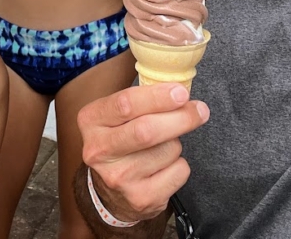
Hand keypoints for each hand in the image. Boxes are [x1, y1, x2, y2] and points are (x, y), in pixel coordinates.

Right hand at [78, 83, 209, 220]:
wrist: (110, 193)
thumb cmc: (120, 140)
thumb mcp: (116, 115)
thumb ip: (141, 100)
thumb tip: (180, 91)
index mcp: (91, 121)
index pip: (125, 104)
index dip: (157, 97)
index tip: (181, 92)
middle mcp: (99, 150)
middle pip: (147, 130)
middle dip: (180, 118)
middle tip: (199, 110)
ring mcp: (119, 177)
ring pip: (168, 150)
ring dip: (176, 143)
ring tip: (163, 146)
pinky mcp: (140, 198)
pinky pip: (178, 172)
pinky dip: (180, 164)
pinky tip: (165, 166)